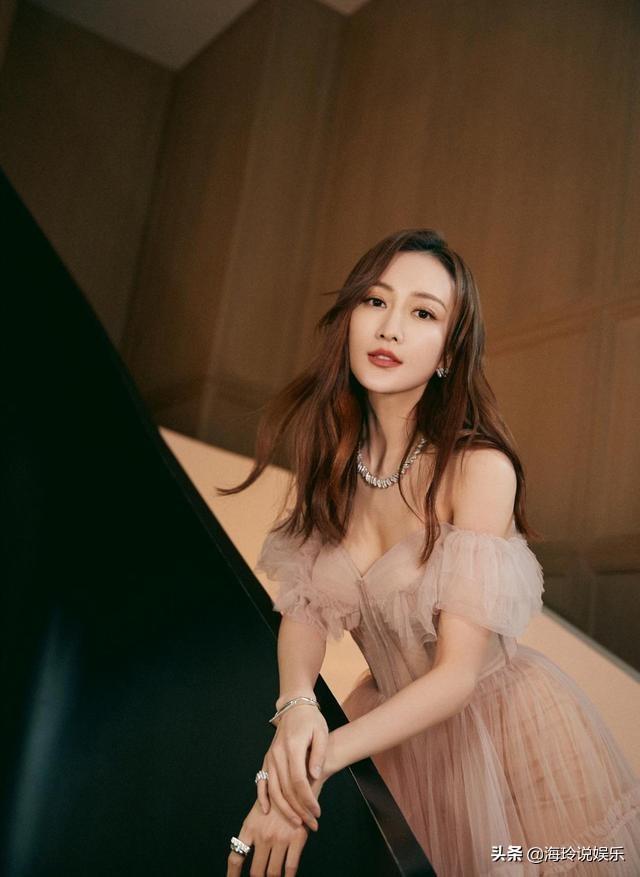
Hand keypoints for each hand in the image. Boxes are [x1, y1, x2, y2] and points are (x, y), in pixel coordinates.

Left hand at [226, 778, 323, 876]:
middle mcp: (263, 835)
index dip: (232, 875)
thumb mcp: (260, 807)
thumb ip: (253, 829)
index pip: (236, 856)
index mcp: (250, 827)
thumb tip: (247, 850)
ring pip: (272, 873)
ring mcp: (280, 838)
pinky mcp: (297, 839)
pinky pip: (290, 867)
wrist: (300, 779)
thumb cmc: (279, 792)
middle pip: (255, 872)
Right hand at [258, 706, 327, 830]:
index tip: (317, 811)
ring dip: (284, 809)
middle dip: (299, 809)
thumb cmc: (311, 720)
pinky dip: (262, 797)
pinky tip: (266, 811)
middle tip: (311, 824)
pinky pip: (261, 781)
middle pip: (286, 789)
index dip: (307, 799)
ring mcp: (270, 757)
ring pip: (274, 789)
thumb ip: (318, 754)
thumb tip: (315, 776)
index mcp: (293, 747)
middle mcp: (278, 754)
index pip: (298, 781)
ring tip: (296, 822)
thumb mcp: (321, 733)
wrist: (294, 707)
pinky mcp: (267, 759)